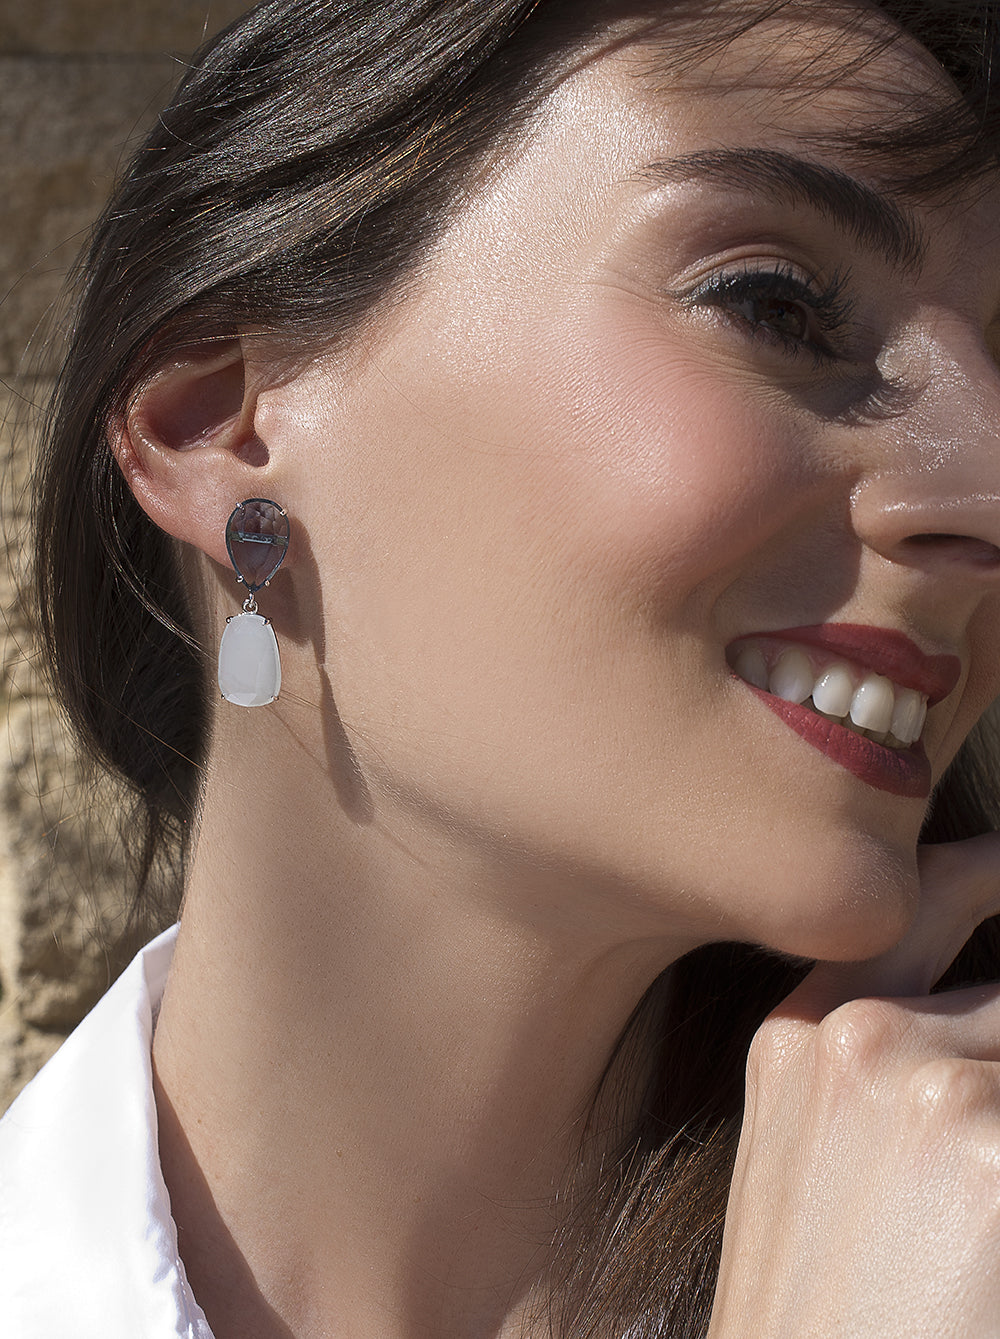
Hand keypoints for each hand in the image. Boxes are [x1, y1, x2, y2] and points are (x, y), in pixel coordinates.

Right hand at [709, 833, 999, 1338]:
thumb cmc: (829, 1315)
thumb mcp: (828, 1166)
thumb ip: (902, 1063)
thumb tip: (976, 1034)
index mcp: (800, 1038)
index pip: (919, 903)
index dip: (986, 873)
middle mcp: (853, 1038)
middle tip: (975, 1154)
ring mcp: (925, 1085)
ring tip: (969, 1210)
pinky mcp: (992, 1149)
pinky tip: (980, 1241)